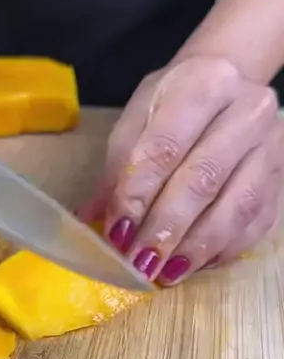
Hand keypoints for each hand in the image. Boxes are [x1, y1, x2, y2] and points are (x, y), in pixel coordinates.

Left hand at [80, 56, 282, 284]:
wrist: (228, 87)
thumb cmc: (174, 104)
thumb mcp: (137, 120)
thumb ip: (118, 168)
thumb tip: (94, 219)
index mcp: (205, 84)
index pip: (166, 146)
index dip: (138, 195)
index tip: (117, 232)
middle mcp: (248, 111)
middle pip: (203, 179)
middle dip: (166, 228)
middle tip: (139, 262)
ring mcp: (271, 146)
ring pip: (237, 207)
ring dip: (197, 247)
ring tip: (165, 274)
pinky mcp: (281, 178)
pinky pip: (255, 224)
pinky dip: (221, 251)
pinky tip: (193, 265)